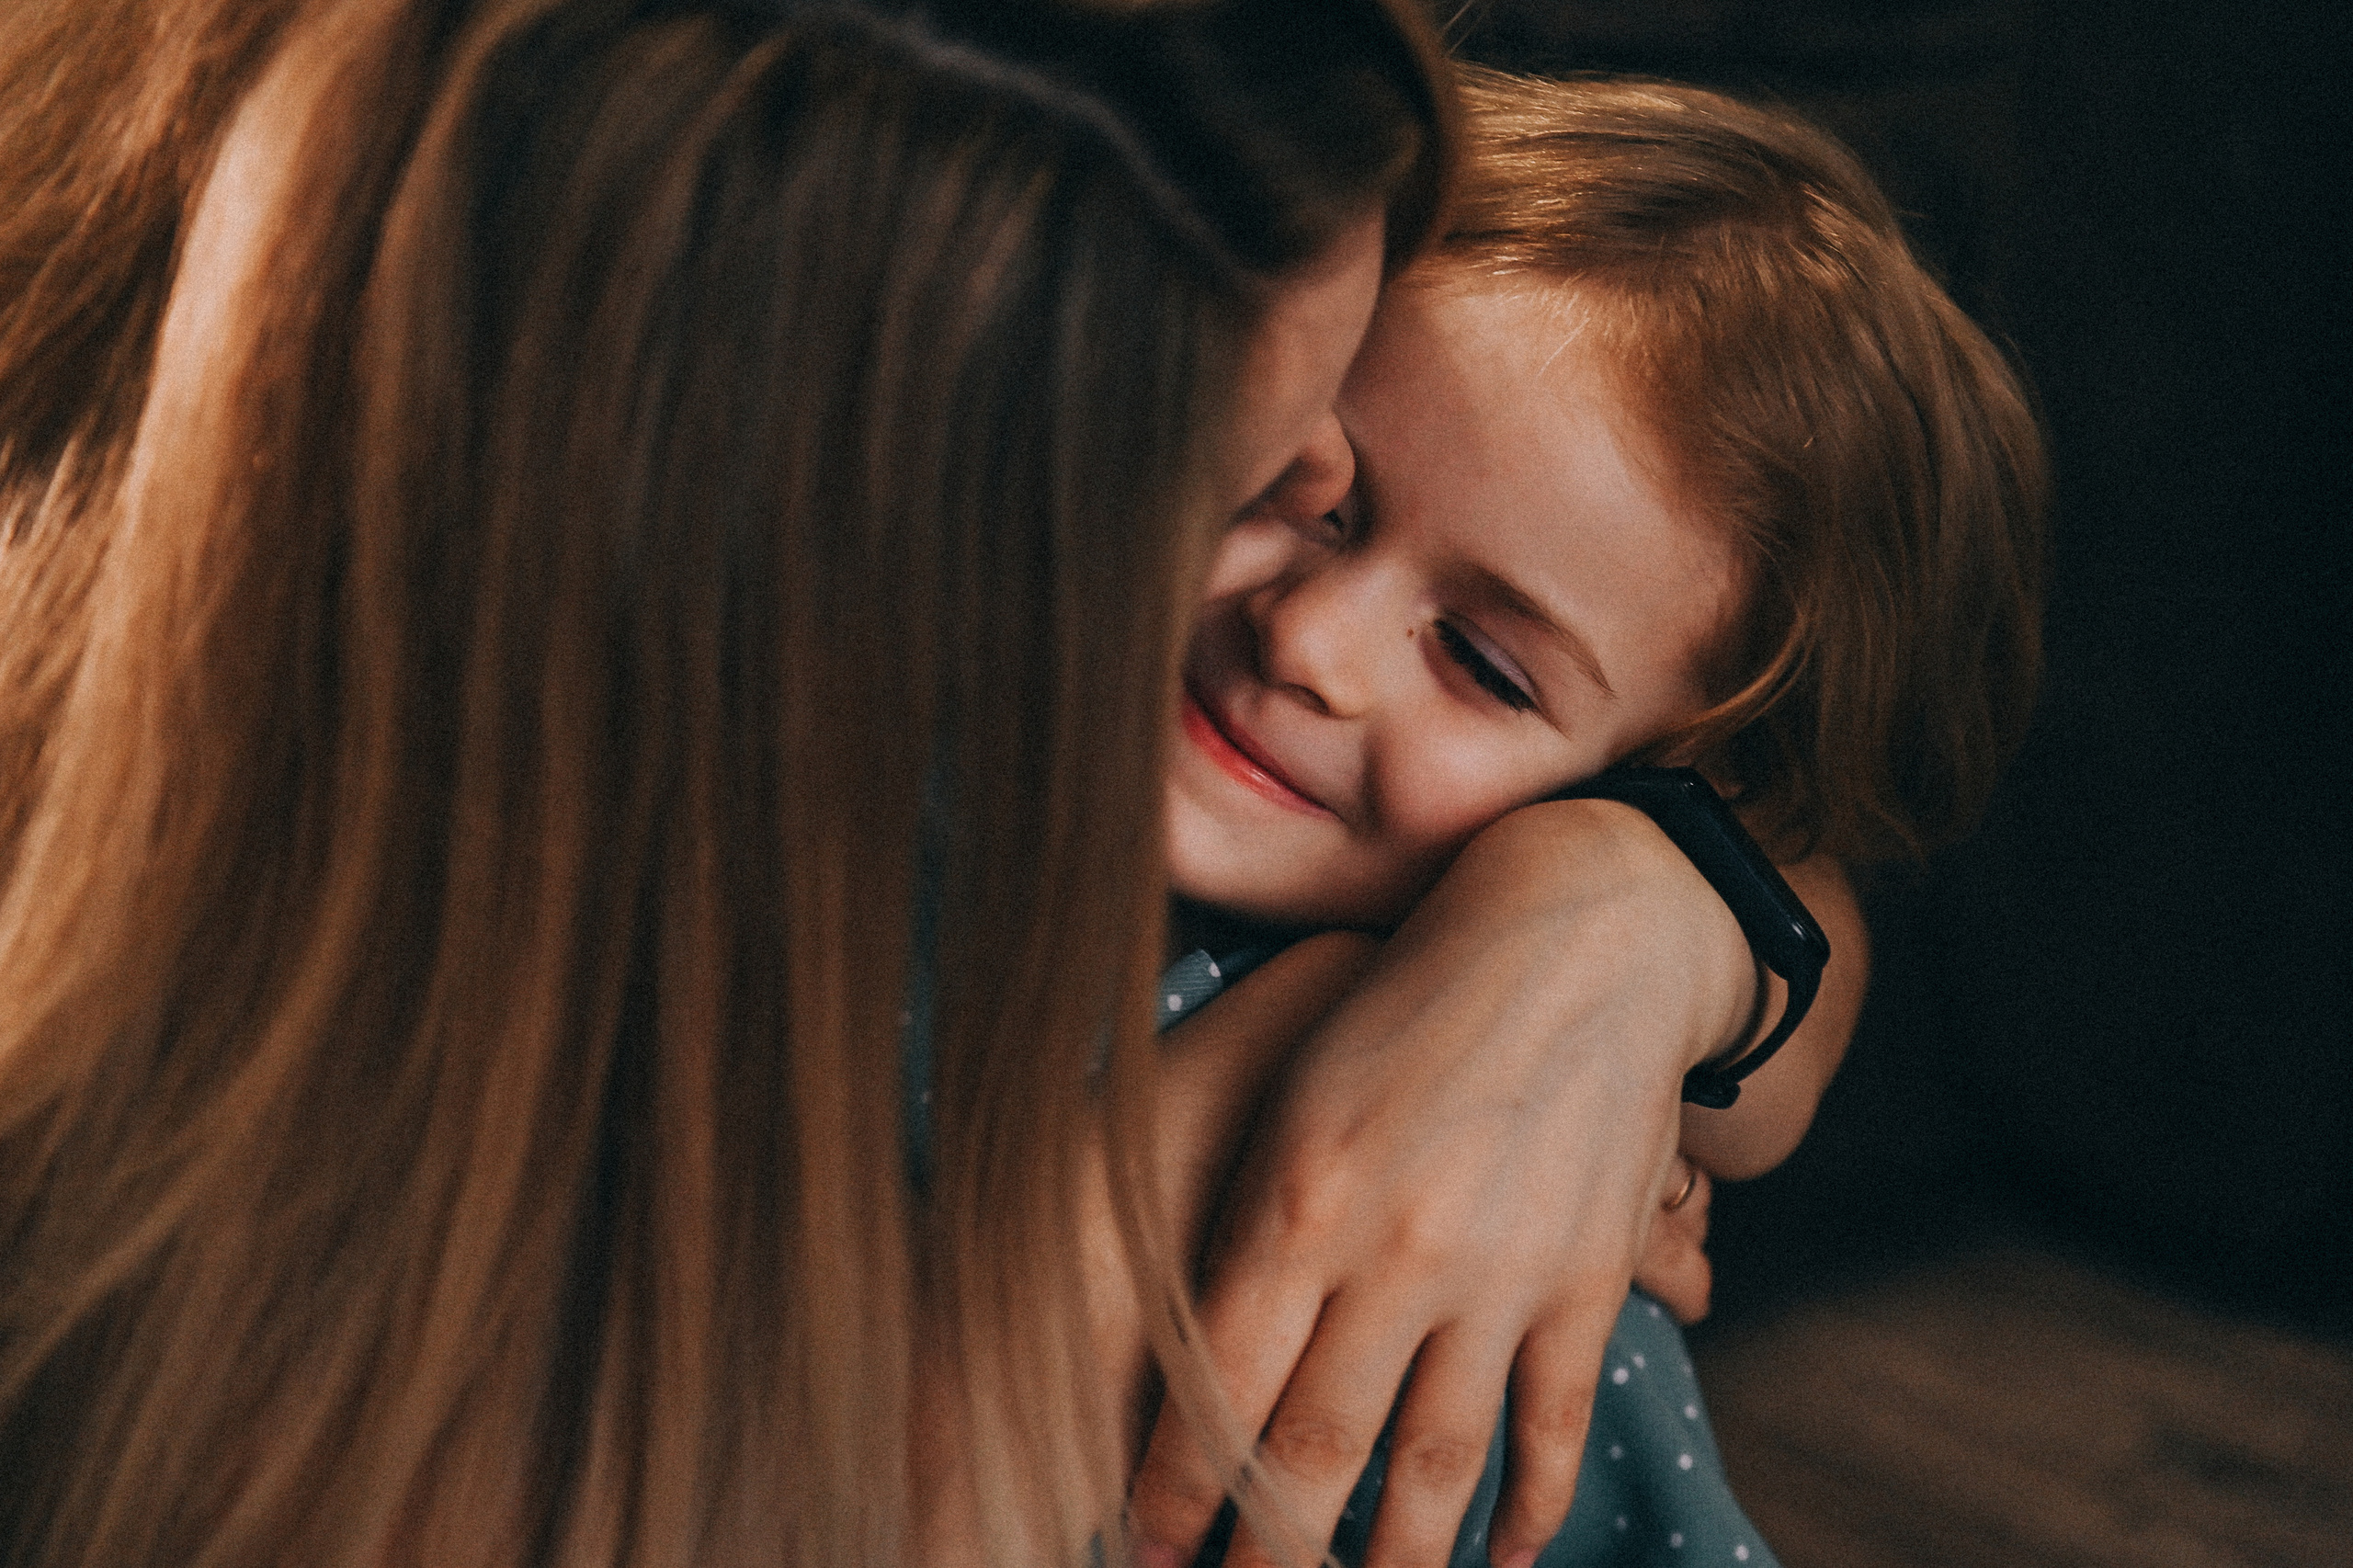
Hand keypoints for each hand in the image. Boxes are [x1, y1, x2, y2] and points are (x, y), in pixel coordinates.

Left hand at [1127, 800, 1755, 1567]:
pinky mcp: (1587, 1281)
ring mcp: (1500, 1271)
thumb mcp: (1293, 1097)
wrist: (1578, 936)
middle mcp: (1396, 1249)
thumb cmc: (1398, 1007)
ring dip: (1393, 1561)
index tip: (1139, 1552)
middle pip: (1316, 1450)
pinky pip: (1552, 1424)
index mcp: (1299, 1198)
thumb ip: (1246, 1222)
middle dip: (1267, 1552)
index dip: (1175, 1488)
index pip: (1218, 1386)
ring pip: (1434, 1465)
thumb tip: (1196, 1352)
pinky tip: (1505, 1559)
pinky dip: (1530, 1505)